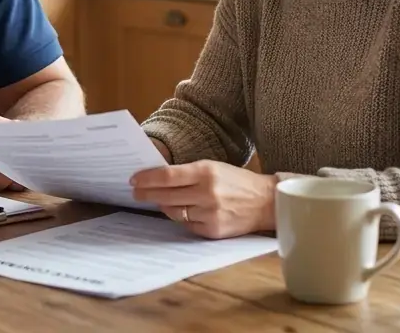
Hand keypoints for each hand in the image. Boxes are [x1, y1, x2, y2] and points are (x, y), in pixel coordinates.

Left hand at [129, 160, 277, 238]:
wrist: (266, 202)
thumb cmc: (236, 181)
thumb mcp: (213, 167)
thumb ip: (188, 173)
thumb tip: (157, 178)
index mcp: (206, 172)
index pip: (167, 176)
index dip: (147, 179)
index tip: (134, 180)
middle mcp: (207, 193)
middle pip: (165, 195)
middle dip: (146, 194)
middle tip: (136, 192)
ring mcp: (210, 214)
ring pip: (174, 212)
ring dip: (163, 206)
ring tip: (159, 200)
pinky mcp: (213, 231)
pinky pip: (187, 225)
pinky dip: (181, 218)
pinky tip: (182, 211)